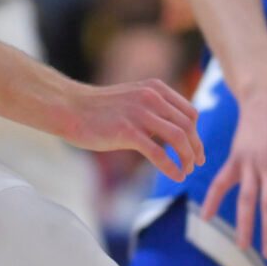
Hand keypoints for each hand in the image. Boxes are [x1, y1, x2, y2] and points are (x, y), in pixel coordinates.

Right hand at [57, 78, 202, 180]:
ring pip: (179, 138)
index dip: (196, 133)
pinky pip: (159, 153)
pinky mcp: (127, 132)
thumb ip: (152, 107)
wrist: (69, 108)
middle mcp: (151, 98)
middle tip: (196, 163)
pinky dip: (171, 167)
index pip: (190, 112)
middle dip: (196, 148)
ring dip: (187, 158)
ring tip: (186, 171)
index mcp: (155, 89)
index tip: (195, 149)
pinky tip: (176, 176)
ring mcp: (140, 114)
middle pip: (188, 126)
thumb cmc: (98, 108)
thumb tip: (171, 126)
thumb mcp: (132, 98)